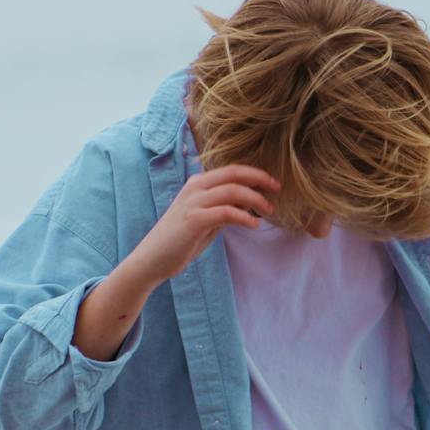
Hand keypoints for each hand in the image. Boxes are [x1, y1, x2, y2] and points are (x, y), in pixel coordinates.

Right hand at [130, 163, 281, 281]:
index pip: (231, 170)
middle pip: (234, 173)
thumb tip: (248, 204)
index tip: (273, 184)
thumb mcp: (205, 219)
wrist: (152, 259)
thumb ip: (223, 208)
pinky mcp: (193, 220)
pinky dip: (244, 217)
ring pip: (232, 191)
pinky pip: (226, 212)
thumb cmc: (180, 241)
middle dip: (260, 179)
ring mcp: (193, 202)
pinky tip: (254, 225)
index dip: (255, 174)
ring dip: (255, 199)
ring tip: (269, 211)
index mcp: (197, 184)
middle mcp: (195, 187)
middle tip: (277, 190)